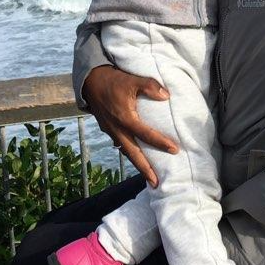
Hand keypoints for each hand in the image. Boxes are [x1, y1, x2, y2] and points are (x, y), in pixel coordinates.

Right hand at [81, 65, 178, 186]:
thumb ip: (150, 86)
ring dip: (138, 164)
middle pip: (133, 154)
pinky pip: (121, 145)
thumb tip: (166, 96)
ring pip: (126, 152)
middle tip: (156, 183)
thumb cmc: (113, 81)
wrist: (90, 82)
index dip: (160, 142)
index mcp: (124, 118)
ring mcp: (111, 131)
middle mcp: (117, 129)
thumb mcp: (132, 80)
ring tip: (149, 176)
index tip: (175, 150)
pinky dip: (130, 154)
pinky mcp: (109, 130)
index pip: (145, 134)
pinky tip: (136, 158)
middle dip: (145, 169)